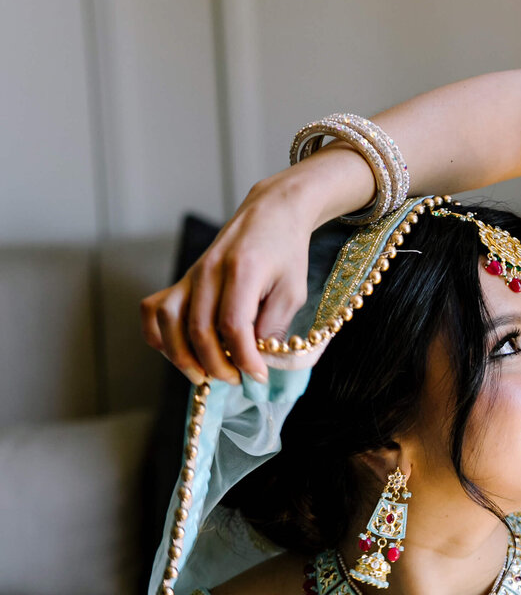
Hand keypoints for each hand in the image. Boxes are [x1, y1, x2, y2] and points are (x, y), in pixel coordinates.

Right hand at [140, 150, 367, 385]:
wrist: (270, 213)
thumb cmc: (285, 254)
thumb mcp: (293, 290)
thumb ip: (274, 324)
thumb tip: (256, 360)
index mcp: (242, 270)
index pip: (233, 325)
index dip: (244, 359)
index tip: (258, 377)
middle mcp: (209, 271)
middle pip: (198, 329)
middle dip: (216, 366)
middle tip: (236, 381)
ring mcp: (191, 274)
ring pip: (168, 320)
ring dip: (182, 356)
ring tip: (204, 376)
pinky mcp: (183, 279)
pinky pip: (154, 309)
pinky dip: (159, 336)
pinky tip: (178, 353)